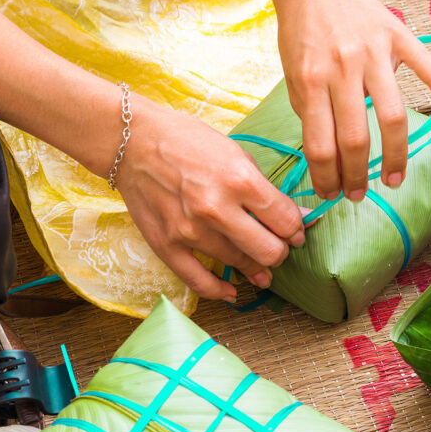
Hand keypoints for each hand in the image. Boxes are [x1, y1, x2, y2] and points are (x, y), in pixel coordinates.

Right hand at [111, 92, 304, 301]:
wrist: (133, 142)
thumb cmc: (186, 141)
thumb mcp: (235, 152)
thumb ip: (264, 188)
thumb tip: (296, 216)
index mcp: (239, 179)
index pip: (285, 220)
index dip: (297, 229)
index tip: (295, 231)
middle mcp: (216, 208)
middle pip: (269, 251)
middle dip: (280, 252)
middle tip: (278, 248)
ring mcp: (190, 231)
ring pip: (239, 265)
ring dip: (255, 268)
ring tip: (260, 267)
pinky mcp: (167, 245)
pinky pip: (199, 282)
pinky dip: (220, 291)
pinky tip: (232, 290)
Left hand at [263, 0, 430, 201]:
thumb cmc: (300, 30)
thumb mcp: (292, 72)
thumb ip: (310, 109)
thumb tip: (325, 155)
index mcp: (312, 78)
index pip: (320, 143)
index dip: (326, 177)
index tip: (330, 194)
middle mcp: (343, 67)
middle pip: (356, 138)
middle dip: (357, 176)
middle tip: (359, 195)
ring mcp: (373, 51)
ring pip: (392, 114)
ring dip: (395, 155)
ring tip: (394, 179)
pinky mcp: (396, 34)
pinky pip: (426, 63)